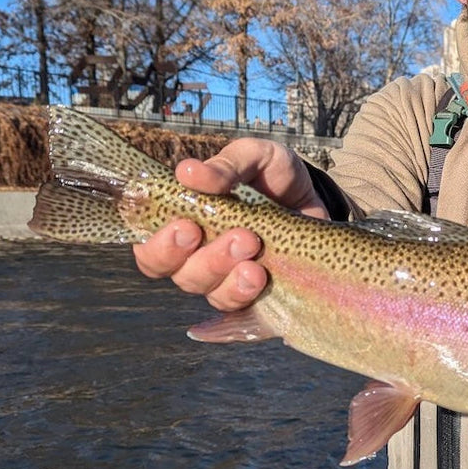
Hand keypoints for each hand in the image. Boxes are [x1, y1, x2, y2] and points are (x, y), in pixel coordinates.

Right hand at [132, 138, 327, 310]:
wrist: (316, 197)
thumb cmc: (273, 174)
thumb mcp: (256, 156)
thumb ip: (225, 164)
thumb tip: (187, 172)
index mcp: (185, 224)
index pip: (151, 251)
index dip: (160, 247)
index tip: (186, 227)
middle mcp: (200, 258)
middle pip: (183, 277)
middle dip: (207, 260)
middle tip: (240, 237)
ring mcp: (230, 280)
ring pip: (214, 294)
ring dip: (233, 277)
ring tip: (256, 248)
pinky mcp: (261, 295)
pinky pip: (246, 312)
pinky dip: (250, 295)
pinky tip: (263, 277)